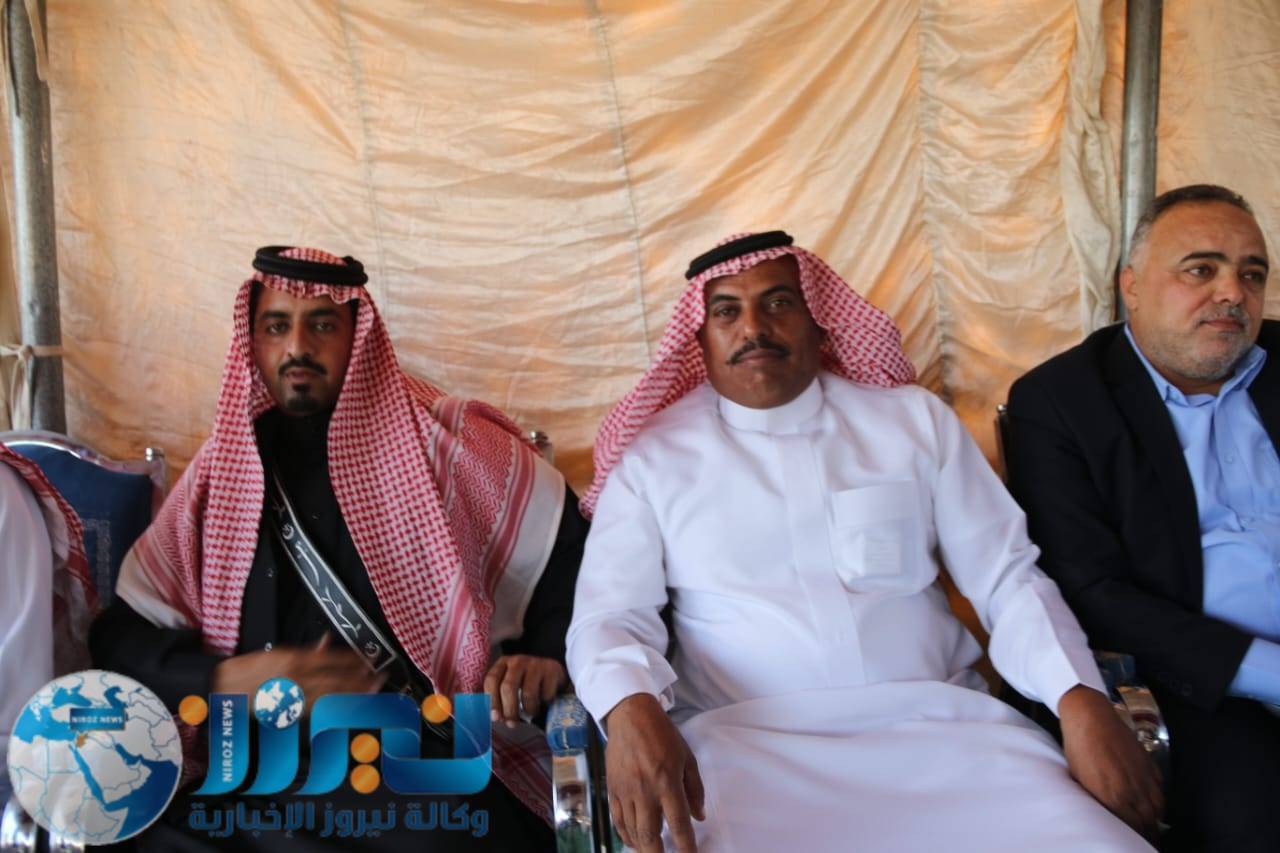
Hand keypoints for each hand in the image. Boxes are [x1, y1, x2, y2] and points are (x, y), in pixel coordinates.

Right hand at [212, 635, 384, 710]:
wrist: (223, 689)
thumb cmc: (248, 670)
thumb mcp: (278, 652)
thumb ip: (307, 650)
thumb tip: (328, 641)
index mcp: (294, 659)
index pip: (332, 659)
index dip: (354, 661)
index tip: (369, 661)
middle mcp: (296, 678)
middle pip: (336, 679)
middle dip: (361, 679)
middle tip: (380, 678)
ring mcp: (292, 697)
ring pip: (331, 696)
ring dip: (354, 694)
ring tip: (372, 692)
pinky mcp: (288, 711)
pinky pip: (317, 709)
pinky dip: (335, 707)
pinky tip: (348, 706)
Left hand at [483, 655, 566, 726]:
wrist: (555, 674)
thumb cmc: (527, 684)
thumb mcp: (511, 686)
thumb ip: (499, 698)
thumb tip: (492, 718)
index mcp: (503, 663)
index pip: (492, 680)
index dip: (492, 701)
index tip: (495, 718)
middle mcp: (518, 660)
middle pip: (508, 687)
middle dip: (509, 709)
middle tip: (512, 724)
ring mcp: (536, 663)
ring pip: (528, 692)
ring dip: (529, 709)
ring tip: (531, 714)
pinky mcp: (552, 669)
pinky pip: (545, 693)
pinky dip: (545, 704)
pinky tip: (545, 703)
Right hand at [604, 693, 704, 852]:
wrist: (630, 716)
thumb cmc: (662, 735)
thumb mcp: (687, 758)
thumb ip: (695, 789)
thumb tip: (699, 816)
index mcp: (667, 782)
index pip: (679, 824)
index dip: (686, 846)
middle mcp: (645, 791)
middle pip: (650, 836)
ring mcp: (626, 791)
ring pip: (632, 831)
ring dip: (643, 847)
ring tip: (653, 851)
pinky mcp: (612, 789)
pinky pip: (617, 820)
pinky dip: (625, 835)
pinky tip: (634, 841)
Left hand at [1058, 684, 1163, 838]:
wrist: (1090, 717)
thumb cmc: (1078, 748)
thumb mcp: (1080, 779)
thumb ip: (1097, 800)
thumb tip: (1106, 814)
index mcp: (1112, 797)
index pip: (1131, 828)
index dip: (1134, 837)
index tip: (1134, 841)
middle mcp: (1132, 791)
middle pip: (1148, 822)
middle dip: (1148, 833)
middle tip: (1148, 840)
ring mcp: (1144, 777)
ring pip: (1158, 808)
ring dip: (1155, 820)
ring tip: (1152, 829)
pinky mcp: (1150, 764)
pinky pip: (1160, 790)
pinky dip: (1159, 801)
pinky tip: (1154, 805)